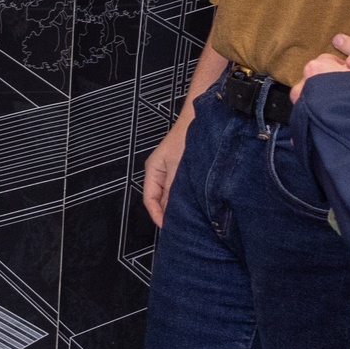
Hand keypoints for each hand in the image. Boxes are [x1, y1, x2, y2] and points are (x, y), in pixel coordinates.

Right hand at [141, 111, 190, 227]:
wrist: (200, 121)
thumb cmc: (186, 137)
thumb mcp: (177, 167)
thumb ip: (172, 188)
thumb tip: (171, 209)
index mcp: (152, 170)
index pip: (149, 199)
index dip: (157, 215)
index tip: (167, 226)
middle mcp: (159, 173)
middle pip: (159, 200)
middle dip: (167, 214)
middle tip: (179, 227)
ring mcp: (170, 172)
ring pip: (170, 196)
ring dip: (176, 206)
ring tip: (187, 218)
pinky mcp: (182, 172)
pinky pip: (179, 190)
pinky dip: (184, 198)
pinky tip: (193, 205)